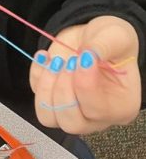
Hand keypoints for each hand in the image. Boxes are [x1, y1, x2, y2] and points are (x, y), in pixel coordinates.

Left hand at [30, 16, 140, 134]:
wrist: (92, 35)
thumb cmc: (111, 41)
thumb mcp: (117, 36)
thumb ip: (105, 46)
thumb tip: (88, 54)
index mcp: (121, 107)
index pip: (97, 110)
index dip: (85, 84)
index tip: (84, 57)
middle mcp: (96, 116)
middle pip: (71, 122)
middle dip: (63, 90)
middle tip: (69, 62)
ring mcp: (71, 110)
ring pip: (48, 117)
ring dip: (46, 87)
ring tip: (56, 61)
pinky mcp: (50, 98)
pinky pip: (36, 96)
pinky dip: (36, 75)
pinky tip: (46, 57)